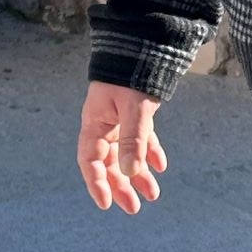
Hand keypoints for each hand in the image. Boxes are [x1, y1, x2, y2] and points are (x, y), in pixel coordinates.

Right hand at [79, 82, 165, 213]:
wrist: (143, 43)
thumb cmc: (132, 74)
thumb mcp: (134, 108)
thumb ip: (133, 139)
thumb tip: (131, 173)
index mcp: (95, 122)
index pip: (90, 160)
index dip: (96, 183)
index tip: (106, 204)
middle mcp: (104, 124)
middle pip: (109, 163)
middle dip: (121, 186)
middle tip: (134, 208)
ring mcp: (120, 119)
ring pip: (127, 154)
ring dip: (138, 174)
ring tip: (152, 194)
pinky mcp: (135, 113)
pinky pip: (141, 138)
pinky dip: (150, 152)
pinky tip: (161, 167)